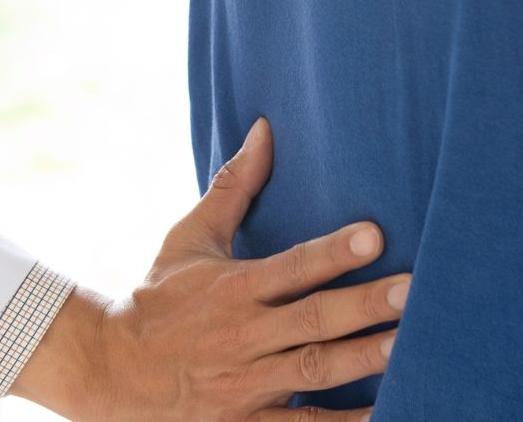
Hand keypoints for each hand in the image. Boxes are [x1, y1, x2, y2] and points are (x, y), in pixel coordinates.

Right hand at [12, 118, 408, 419]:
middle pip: (312, 321)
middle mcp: (241, 336)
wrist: (109, 369)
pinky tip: (384, 412)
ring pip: (312, 373)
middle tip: (413, 292)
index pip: (291, 267)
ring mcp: (243, 385)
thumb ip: (234, 187)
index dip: (332, 251)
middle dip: (364, 307)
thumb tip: (265, 129)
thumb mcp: (191, 238)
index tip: (375, 234)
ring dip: (361, 361)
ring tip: (408, 347)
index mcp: (232, 288)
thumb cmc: (159, 296)